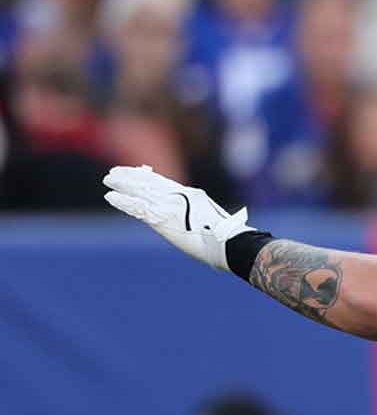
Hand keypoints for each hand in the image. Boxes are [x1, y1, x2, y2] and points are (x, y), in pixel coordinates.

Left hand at [103, 165, 252, 272]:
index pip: (165, 182)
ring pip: (141, 191)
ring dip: (122, 185)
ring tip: (108, 179)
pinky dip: (123, 201)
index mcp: (192, 195)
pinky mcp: (163, 218)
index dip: (148, 176)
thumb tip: (198, 226)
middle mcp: (180, 196)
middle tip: (115, 172)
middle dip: (131, 176)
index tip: (138, 171)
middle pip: (150, 182)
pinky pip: (138, 207)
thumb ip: (200, 217)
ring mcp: (171, 205)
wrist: (230, 243)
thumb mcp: (215, 221)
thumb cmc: (229, 239)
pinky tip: (110, 195)